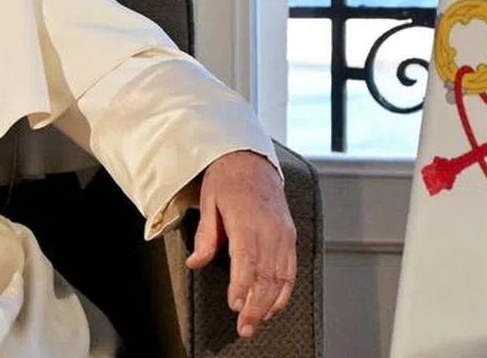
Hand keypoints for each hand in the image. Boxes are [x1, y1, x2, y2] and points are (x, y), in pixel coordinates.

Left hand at [184, 150, 295, 339]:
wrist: (251, 160)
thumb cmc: (228, 179)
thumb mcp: (208, 202)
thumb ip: (205, 236)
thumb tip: (195, 263)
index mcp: (248, 220)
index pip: (247, 260)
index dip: (242, 286)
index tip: (235, 305)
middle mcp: (271, 229)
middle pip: (266, 274)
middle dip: (256, 305)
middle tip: (244, 326)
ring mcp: (284, 233)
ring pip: (281, 276)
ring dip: (270, 303)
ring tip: (257, 322)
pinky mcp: (290, 236)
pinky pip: (291, 269)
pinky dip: (285, 291)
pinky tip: (275, 305)